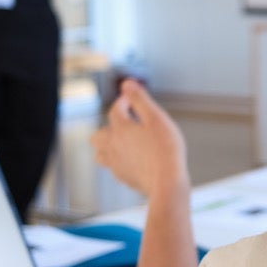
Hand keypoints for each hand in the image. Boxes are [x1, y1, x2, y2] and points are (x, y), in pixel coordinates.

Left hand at [90, 79, 189, 198]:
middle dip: (110, 126)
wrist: (166, 183)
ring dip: (109, 144)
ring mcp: (115, 163)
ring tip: (124, 142)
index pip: (115, 109)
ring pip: (101, 152)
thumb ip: (140, 99)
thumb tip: (127, 84)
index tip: (132, 99)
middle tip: (127, 123)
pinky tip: (131, 159)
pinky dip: (118, 159)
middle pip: (99, 133)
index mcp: (120, 128)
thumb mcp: (156, 118)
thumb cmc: (165, 151)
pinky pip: (112, 166)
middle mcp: (113, 146)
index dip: (124, 102)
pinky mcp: (122, 177)